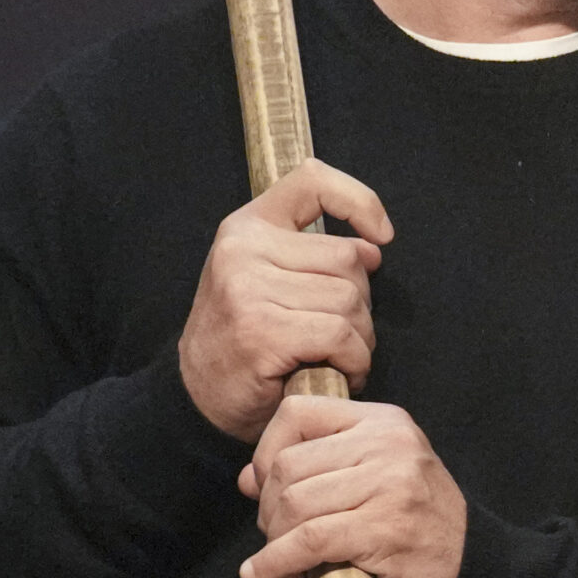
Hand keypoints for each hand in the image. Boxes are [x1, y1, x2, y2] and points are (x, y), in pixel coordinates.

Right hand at [178, 157, 391, 442]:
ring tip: (337, 353)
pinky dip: (355, 359)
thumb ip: (315, 252)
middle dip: (361, 300)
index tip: (381, 237)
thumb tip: (373, 245)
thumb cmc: (243, 334)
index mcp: (247, 227)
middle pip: (348, 258)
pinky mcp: (261, 333)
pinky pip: (340, 335)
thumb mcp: (267, 275)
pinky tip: (342, 372)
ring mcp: (248, 291)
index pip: (312, 180)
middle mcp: (243, 251)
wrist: (196, 396)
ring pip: (349, 300)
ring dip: (360, 336)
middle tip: (339, 331)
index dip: (359, 200)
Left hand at [238, 394, 465, 577]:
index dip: (265, 451)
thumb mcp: (371, 476)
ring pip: (293, 504)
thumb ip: (314, 469)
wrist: (468, 558)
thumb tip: (248, 478)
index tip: (265, 487)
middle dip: (267, 509)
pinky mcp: (384, 527)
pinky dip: (275, 563)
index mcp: (382, 420)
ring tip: (281, 564)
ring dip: (273, 542)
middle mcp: (386, 443)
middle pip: (288, 466)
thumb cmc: (414, 518)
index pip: (298, 413)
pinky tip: (264, 576)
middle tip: (276, 537)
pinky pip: (307, 541)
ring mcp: (389, 483)